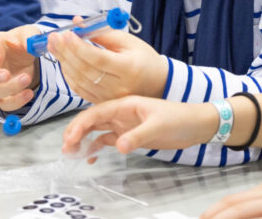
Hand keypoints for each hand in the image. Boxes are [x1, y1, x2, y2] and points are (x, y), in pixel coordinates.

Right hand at [0, 25, 41, 111]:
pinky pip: (4, 104)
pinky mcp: (4, 95)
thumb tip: (21, 44)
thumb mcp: (27, 33)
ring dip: (9, 88)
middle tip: (6, 74)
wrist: (27, 55)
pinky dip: (17, 101)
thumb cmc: (20, 41)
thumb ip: (27, 35)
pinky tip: (28, 92)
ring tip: (26, 77)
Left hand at [47, 26, 167, 103]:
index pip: (98, 58)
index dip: (79, 47)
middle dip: (66, 52)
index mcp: (129, 69)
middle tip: (53, 38)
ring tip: (54, 47)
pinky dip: (68, 76)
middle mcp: (119, 87)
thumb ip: (102, 33)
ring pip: (79, 81)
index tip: (66, 34)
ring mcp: (110, 98)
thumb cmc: (143, 58)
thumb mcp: (128, 41)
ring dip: (64, 63)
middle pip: (85, 70)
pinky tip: (63, 62)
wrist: (157, 83)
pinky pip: (80, 90)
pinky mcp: (103, 103)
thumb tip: (77, 23)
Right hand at [61, 95, 215, 157]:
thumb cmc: (178, 118)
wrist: (195, 124)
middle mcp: (120, 112)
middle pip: (91, 120)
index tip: (70, 138)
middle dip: (75, 132)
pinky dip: (96, 147)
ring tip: (71, 153)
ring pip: (96, 130)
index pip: (96, 112)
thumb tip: (118, 146)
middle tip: (65, 148)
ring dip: (82, 140)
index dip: (80, 124)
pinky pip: (106, 140)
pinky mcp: (129, 135)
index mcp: (125, 104)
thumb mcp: (158, 125)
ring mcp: (123, 124)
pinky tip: (89, 157)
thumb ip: (138, 136)